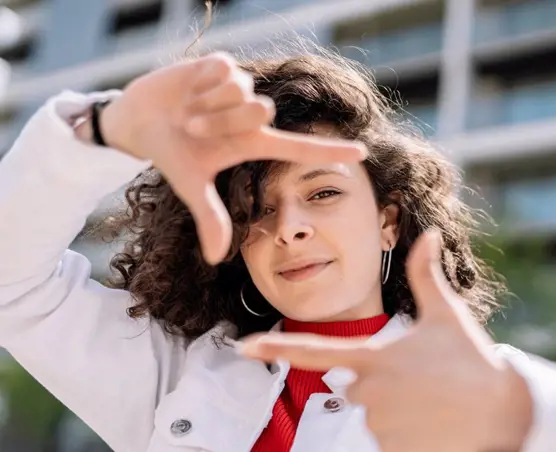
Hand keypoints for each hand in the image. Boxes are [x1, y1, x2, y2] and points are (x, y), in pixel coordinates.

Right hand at [97, 53, 365, 263]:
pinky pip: (223, 70)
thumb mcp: (191, 186)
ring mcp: (238, 88)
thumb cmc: (173, 154)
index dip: (331, 151)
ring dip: (207, 104)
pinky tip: (189, 88)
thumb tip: (216, 260)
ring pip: (241, 90)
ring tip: (188, 110)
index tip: (363, 153)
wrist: (140, 120)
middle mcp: (253, 114)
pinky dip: (200, 83)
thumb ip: (210, 217)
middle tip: (194, 128)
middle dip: (223, 121)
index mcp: (254, 143)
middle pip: (264, 110)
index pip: (300, 148)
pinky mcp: (221, 64)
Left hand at [241, 231, 532, 451]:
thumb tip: (426, 233)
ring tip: (431, 402)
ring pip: (372, 414)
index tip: (244, 345)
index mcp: (373, 356)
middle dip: (380, 381)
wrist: (505, 414)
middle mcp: (368, 391)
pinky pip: (386, 440)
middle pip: (354, 385)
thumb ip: (425, 274)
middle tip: (421, 379)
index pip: (313, 349)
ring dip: (396, 408)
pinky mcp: (391, 451)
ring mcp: (378, 426)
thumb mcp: (447, 314)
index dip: (275, 347)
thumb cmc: (472, 361)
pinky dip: (405, 432)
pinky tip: (432, 424)